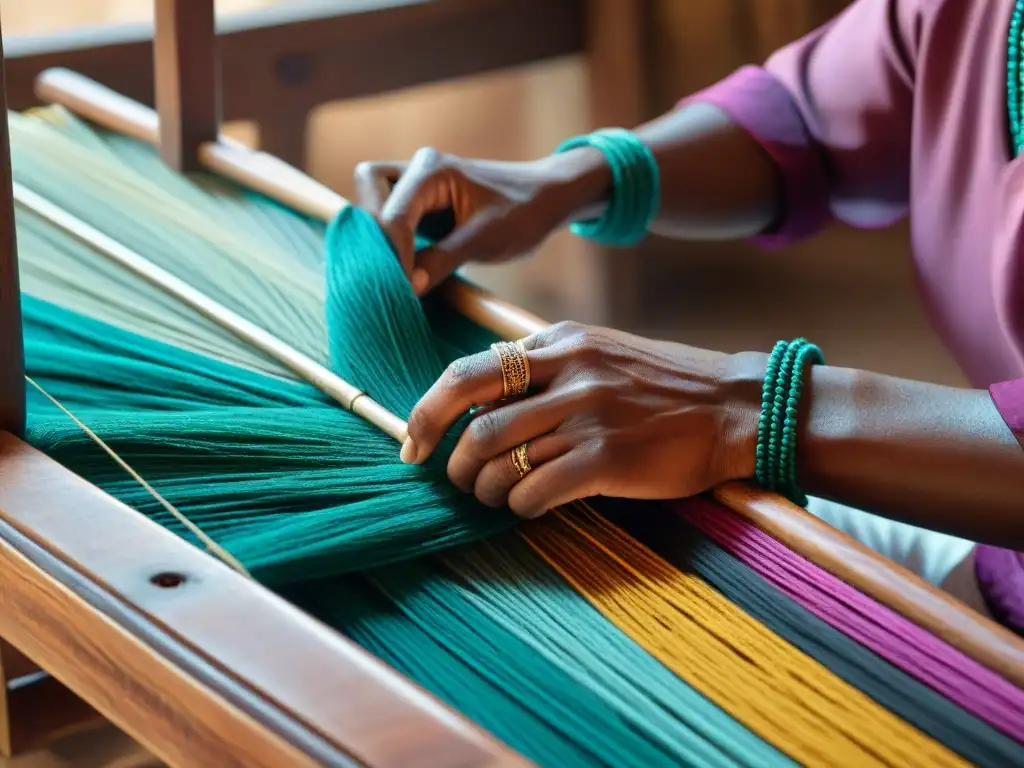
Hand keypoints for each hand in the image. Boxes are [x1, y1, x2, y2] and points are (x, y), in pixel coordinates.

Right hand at [354, 146, 609, 294]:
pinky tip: (399, 270)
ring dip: (377, 236)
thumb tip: (407, 288)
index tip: (404, 289)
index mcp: (433, 170)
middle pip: (368, 190)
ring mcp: (416, 183)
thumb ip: (443, 261)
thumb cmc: (524, 212)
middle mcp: (418, 169)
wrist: (547, 198)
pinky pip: (389, 215)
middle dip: (373, 233)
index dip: (392, 253)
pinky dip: (388, 240)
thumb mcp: (485, 240)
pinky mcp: (419, 202)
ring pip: (373, 202)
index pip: (393, 213)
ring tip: (394, 273)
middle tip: (390, 273)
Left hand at [402, 321, 765, 517]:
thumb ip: (545, 366)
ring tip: (494, 496)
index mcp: (559, 342)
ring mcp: (589, 415)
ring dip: (484, 488)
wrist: (736, 407)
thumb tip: (483, 398)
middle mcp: (570, 373)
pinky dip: (519, 506)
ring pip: (500, 458)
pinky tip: (529, 508)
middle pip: (475, 421)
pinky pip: (536, 490)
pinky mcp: (608, 458)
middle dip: (451, 461)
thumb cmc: (665, 385)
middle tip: (455, 480)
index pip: (467, 373)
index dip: (427, 411)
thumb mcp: (601, 351)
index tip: (414, 441)